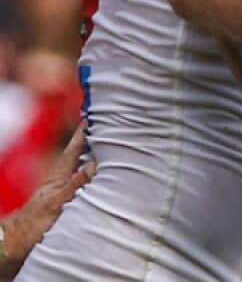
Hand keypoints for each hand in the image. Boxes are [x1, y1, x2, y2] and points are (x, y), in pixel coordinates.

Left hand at [3, 124, 94, 266]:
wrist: (19, 241)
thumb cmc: (35, 223)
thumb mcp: (56, 203)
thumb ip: (75, 184)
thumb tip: (93, 165)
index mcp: (59, 176)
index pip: (74, 149)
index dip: (83, 134)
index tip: (92, 117)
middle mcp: (61, 179)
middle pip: (78, 154)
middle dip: (89, 140)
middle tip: (102, 124)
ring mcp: (62, 189)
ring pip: (80, 166)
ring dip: (91, 155)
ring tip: (104, 144)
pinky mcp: (64, 199)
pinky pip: (82, 179)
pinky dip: (91, 173)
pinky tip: (96, 173)